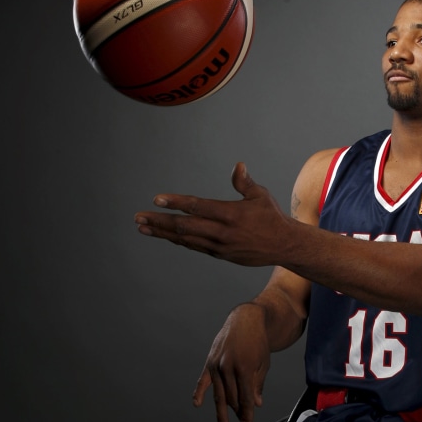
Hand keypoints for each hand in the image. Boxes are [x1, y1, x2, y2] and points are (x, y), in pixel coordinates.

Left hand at [134, 162, 289, 265]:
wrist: (284, 246)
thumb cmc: (271, 216)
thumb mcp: (260, 196)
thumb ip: (244, 183)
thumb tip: (238, 166)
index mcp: (231, 214)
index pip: (198, 207)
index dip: (176, 202)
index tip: (157, 199)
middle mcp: (222, 232)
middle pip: (184, 226)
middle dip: (159, 221)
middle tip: (138, 217)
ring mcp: (219, 246)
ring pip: (185, 239)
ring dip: (162, 233)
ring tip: (142, 227)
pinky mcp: (220, 255)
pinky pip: (194, 246)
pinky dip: (177, 240)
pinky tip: (163, 235)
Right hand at [193, 302, 270, 421]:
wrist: (245, 321)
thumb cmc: (257, 342)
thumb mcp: (263, 363)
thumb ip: (257, 384)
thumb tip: (256, 404)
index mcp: (244, 367)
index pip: (244, 397)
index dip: (246, 413)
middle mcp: (227, 367)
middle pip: (231, 397)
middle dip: (237, 412)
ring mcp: (216, 365)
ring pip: (219, 393)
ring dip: (221, 411)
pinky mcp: (209, 362)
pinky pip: (203, 380)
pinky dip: (199, 392)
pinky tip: (197, 404)